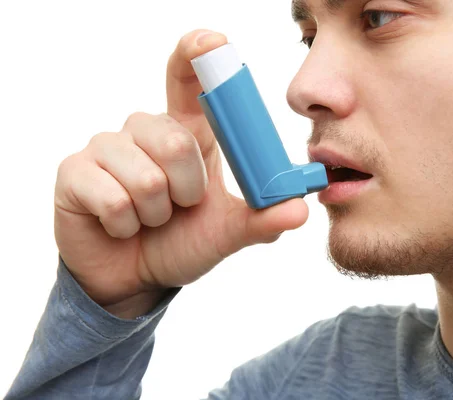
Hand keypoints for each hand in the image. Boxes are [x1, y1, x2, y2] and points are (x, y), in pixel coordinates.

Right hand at [54, 30, 308, 316]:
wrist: (135, 277)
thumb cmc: (181, 243)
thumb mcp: (226, 233)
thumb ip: (261, 220)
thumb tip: (299, 210)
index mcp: (187, 132)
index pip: (188, 79)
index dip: (197, 55)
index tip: (213, 41)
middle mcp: (146, 129)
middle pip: (174, 139)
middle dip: (186, 190)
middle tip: (179, 207)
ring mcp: (107, 146)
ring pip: (145, 176)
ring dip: (156, 213)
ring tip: (149, 219)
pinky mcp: (75, 171)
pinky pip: (112, 198)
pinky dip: (125, 225)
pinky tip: (120, 226)